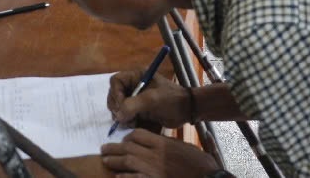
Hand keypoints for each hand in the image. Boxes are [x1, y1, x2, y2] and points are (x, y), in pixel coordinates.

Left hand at [101, 129, 218, 177]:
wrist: (207, 177)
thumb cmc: (199, 163)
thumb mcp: (183, 147)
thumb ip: (167, 144)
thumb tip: (156, 143)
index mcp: (163, 143)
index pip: (138, 135)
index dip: (128, 137)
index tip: (123, 140)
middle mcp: (155, 156)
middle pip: (129, 148)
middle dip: (114, 148)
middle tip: (103, 149)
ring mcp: (154, 171)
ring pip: (129, 163)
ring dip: (115, 161)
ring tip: (105, 160)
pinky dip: (126, 177)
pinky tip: (118, 177)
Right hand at [108, 71, 191, 128]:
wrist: (186, 111)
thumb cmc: (171, 100)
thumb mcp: (151, 100)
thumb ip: (132, 105)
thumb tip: (118, 115)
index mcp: (137, 76)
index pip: (116, 81)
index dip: (115, 94)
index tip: (121, 107)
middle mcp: (133, 86)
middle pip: (113, 95)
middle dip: (117, 107)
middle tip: (124, 117)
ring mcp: (135, 98)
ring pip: (118, 107)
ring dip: (122, 116)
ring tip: (132, 122)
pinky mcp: (138, 110)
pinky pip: (125, 115)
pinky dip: (126, 121)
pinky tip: (135, 124)